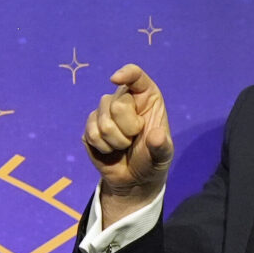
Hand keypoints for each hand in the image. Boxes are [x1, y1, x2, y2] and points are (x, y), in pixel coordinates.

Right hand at [83, 65, 173, 223]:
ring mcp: (104, 112)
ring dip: (116, 141)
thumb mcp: (163, 156)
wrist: (134, 179)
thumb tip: (156, 136)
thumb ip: (161, 146)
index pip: (136, 76)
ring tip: (124, 146)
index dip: (126, 74)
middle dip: (127, 128)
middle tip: (134, 139)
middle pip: (116, 104)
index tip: (115, 79)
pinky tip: (110, 150)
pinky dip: (103, 147)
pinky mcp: (90, 126)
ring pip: (102, 121)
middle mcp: (124, 100)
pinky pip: (91, 133)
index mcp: (146, 99)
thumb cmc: (153, 160)